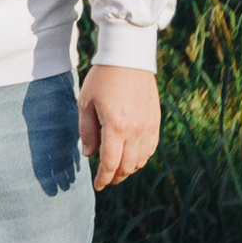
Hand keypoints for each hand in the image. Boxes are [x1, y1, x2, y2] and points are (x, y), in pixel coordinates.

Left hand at [78, 63, 160, 189]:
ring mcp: (148, 127)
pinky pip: (151, 148)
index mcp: (116, 127)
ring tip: (117, 170)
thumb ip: (87, 131)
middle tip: (106, 179)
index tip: (97, 185)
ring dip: (129, 169)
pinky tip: (132, 157)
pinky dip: (141, 158)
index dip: (103, 178)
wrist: (128, 57)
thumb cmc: (103, 78)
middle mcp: (136, 130)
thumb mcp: (86, 103)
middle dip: (115, 177)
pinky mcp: (156, 121)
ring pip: (141, 160)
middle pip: (127, 166)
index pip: (110, 164)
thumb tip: (89, 155)